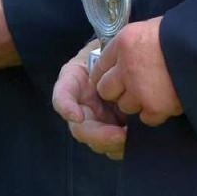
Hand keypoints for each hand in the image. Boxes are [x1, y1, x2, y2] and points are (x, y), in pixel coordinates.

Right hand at [53, 41, 127, 158]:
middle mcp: (79, 108)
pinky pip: (113, 146)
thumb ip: (98, 55)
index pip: (62, 98)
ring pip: (97, 143)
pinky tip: (134, 138)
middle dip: (99, 136)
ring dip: (112, 144)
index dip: (66, 108)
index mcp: (72, 86)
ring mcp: (95, 122)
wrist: (124, 65)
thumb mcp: (100, 48)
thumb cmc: (109, 54)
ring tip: (128, 137)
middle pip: (81, 130)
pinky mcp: (111, 131)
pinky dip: (122, 146)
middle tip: (119, 136)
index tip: (77, 115)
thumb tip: (102, 64)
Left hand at [92, 18, 183, 126]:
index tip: (112, 77)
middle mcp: (126, 68)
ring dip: (136, 103)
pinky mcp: (156, 107)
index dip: (106, 73)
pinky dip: (155, 113)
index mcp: (123, 43)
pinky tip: (165, 103)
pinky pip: (146, 118)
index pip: (99, 64)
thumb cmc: (182, 35)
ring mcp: (139, 90)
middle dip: (116, 91)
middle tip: (132, 88)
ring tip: (153, 94)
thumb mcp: (150, 29)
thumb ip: (133, 45)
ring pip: (125, 106)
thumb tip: (125, 56)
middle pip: (105, 89)